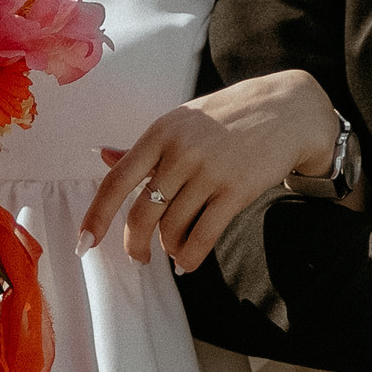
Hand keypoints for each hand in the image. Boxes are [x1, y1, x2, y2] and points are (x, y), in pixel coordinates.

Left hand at [80, 69, 343, 269]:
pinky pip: (203, 236)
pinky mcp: (236, 190)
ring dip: (169, 249)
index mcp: (161, 132)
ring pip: (173, 228)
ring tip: (174, 251)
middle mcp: (181, 151)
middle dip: (135, 244)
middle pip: (143, 213)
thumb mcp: (182, 121)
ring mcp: (209, 171)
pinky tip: (189, 261)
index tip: (84, 242)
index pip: (117, 179)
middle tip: (138, 257)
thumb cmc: (228, 117)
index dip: (96, 215)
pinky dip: (191, 257)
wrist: (287, 110)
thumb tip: (102, 156)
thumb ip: (144, 146)